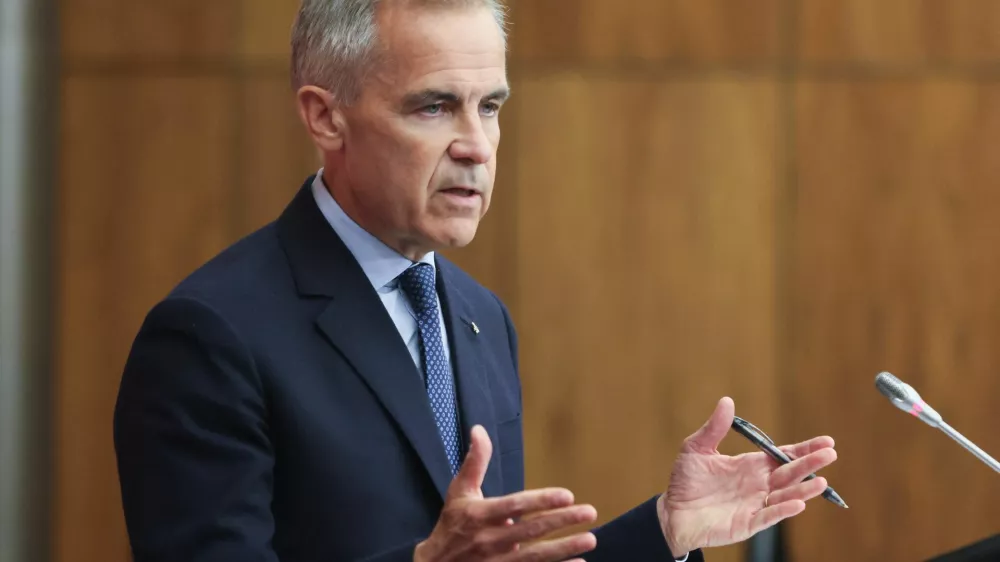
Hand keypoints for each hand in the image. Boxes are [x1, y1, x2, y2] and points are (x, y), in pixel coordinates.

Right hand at [414, 425, 597, 561]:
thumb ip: (474, 462)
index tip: (567, 495)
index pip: (514, 506)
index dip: (541, 500)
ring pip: (536, 556)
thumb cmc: (451, 525)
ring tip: (590, 539)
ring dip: (564, 548)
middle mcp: (489, 540)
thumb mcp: (459, 492)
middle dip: (561, 521)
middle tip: (588, 512)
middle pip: (531, 530)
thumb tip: (479, 429)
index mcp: (479, 515)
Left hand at [657, 397, 837, 555]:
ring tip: (820, 481)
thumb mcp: (696, 448)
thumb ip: (714, 427)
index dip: (803, 449)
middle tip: (830, 454)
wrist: (673, 512)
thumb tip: (727, 401)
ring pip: (785, 496)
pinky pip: (768, 516)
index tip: (825, 442)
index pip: (783, 455)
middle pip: (789, 473)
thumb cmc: (686, 481)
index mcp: (750, 466)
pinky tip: (797, 503)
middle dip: (809, 464)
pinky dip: (783, 510)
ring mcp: (755, 504)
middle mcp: (758, 485)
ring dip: (803, 489)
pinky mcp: (747, 523)